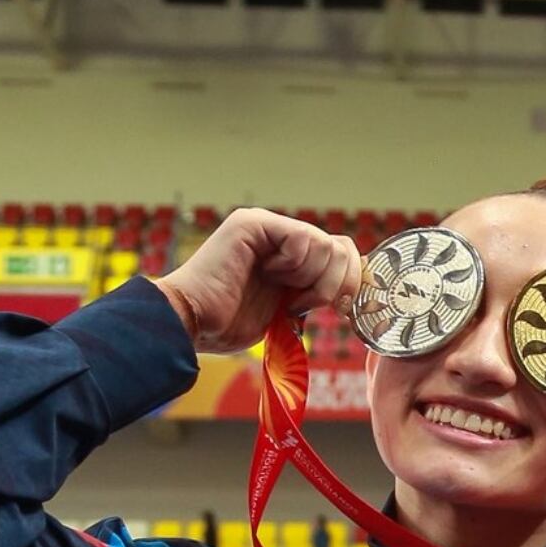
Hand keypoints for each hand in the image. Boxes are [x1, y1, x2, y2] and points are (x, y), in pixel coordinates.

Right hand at [150, 209, 362, 354]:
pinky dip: (295, 265)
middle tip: (305, 304)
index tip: (338, 308)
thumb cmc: (231, 323)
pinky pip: (302, 238)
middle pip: (341, 248)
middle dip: (334, 284)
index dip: (351, 281)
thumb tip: (351, 291)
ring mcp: (267, 227)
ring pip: (326, 245)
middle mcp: (280, 236)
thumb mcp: (289, 310)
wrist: (194, 321)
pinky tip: (271, 275)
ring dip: (312, 280)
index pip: (342, 254)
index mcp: (291, 256)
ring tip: (283, 293)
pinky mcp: (254, 223)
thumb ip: (314, 292)